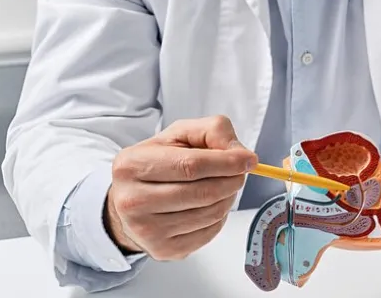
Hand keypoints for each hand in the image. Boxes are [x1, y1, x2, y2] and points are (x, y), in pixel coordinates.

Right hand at [104, 115, 257, 260]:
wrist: (131, 200)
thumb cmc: (158, 163)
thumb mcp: (180, 134)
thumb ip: (212, 130)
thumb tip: (240, 152)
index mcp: (132, 165)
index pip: (191, 166)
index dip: (227, 163)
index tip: (249, 159)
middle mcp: (132, 201)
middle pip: (204, 192)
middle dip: (232, 180)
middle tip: (239, 173)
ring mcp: (146, 230)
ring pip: (210, 213)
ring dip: (228, 198)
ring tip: (223, 186)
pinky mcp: (162, 249)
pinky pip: (209, 232)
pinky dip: (220, 217)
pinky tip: (210, 205)